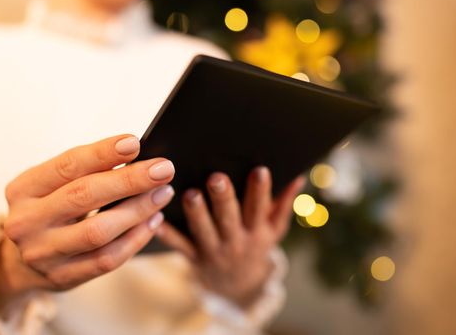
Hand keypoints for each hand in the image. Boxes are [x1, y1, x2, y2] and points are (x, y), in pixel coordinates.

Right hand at [0, 135, 175, 308]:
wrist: (19, 262)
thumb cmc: (48, 209)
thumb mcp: (50, 185)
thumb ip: (83, 171)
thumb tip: (135, 154)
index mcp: (23, 189)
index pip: (66, 166)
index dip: (102, 153)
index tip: (134, 143)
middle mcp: (27, 222)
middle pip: (84, 196)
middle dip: (129, 180)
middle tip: (164, 169)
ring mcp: (43, 254)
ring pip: (98, 231)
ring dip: (138, 210)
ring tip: (164, 193)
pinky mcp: (62, 277)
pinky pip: (107, 259)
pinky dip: (135, 238)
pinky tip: (153, 221)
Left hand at [157, 167, 303, 307]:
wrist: (238, 285)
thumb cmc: (256, 245)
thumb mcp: (274, 230)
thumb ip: (284, 204)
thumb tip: (299, 176)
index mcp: (257, 231)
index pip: (259, 209)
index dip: (261, 191)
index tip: (260, 170)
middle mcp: (236, 241)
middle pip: (229, 219)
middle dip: (224, 199)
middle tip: (216, 178)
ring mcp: (214, 250)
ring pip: (204, 231)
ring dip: (197, 214)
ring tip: (190, 194)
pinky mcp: (194, 256)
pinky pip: (179, 245)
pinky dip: (167, 233)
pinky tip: (157, 218)